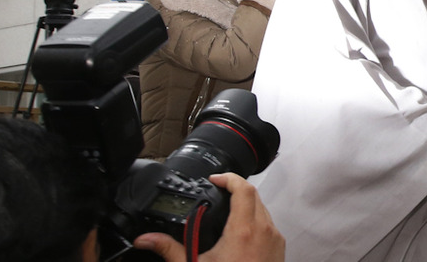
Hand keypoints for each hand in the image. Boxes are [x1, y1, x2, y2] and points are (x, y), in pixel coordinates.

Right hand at [133, 173, 284, 261]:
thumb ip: (170, 250)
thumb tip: (147, 239)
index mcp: (243, 231)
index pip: (243, 188)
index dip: (228, 177)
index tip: (215, 178)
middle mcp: (263, 231)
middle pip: (254, 195)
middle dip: (236, 188)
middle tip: (218, 191)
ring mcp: (274, 239)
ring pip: (263, 208)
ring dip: (247, 204)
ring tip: (227, 211)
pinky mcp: (279, 249)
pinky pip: (269, 224)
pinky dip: (255, 220)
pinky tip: (240, 232)